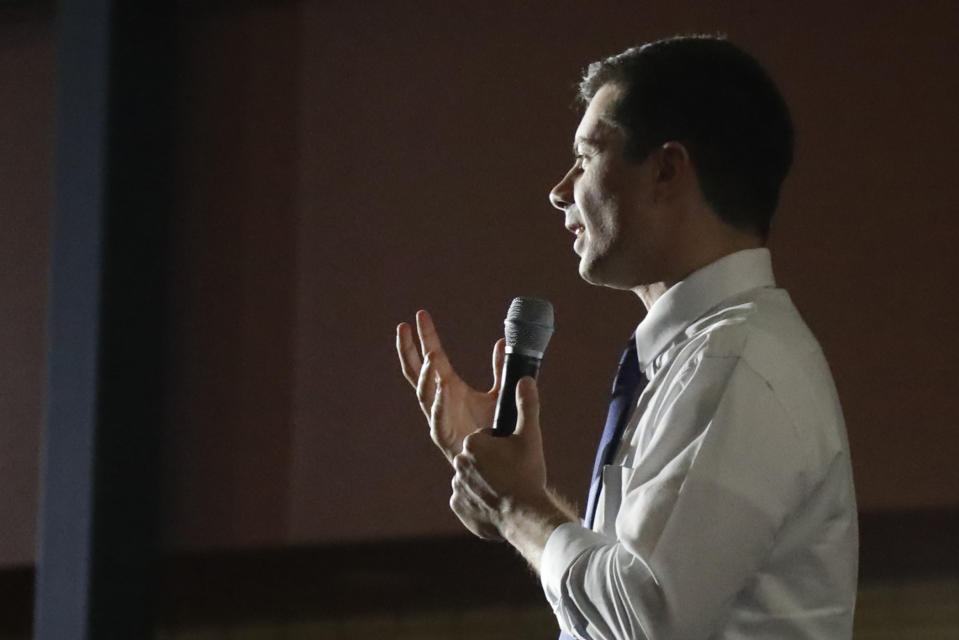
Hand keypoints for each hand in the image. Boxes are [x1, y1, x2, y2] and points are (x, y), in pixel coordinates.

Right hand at [396, 310, 505, 462]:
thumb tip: (501, 343)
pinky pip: (437, 418)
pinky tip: (442, 386)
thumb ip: (499, 369)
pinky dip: (439, 402)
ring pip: (423, 393)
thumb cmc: (493, 430)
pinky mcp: (444, 436)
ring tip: (432, 355)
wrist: (499, 463)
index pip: (433, 356)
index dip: (425, 337)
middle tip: (403, 327)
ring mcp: (438, 417)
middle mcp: (440, 400)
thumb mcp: (498, 393)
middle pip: (416, 371)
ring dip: (426, 374)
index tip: (420, 315)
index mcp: (449, 386)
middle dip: (409, 350)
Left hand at [450, 377, 554, 539]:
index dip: (501, 446)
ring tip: (506, 490)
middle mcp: (459, 461)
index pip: (484, 437)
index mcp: (473, 442)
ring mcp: (456, 486)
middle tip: (512, 473)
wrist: (524, 516)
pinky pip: (468, 498)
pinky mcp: (457, 506)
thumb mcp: (530, 436)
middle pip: (477, 457)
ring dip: (485, 481)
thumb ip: (526, 405)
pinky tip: (496, 503)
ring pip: (472, 477)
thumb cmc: (527, 474)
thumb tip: (525, 380)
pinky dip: (479, 500)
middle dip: (492, 463)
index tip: (513, 456)